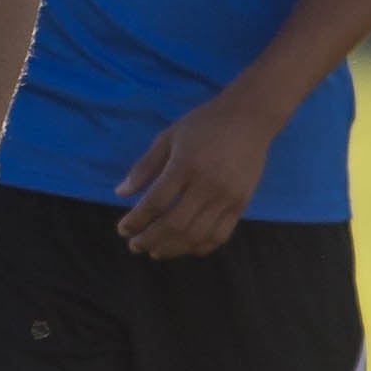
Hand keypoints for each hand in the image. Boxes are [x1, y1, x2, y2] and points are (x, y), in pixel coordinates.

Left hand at [116, 98, 276, 260]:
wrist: (250, 118)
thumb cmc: (204, 125)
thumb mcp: (168, 137)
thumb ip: (145, 167)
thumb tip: (120, 193)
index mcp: (185, 165)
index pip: (155, 202)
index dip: (136, 220)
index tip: (122, 229)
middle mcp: (208, 184)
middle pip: (174, 224)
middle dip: (150, 239)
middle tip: (134, 246)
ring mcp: (228, 197)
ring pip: (197, 235)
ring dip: (172, 249)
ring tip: (155, 252)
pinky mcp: (242, 204)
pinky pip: (220, 235)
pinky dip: (199, 247)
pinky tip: (184, 248)